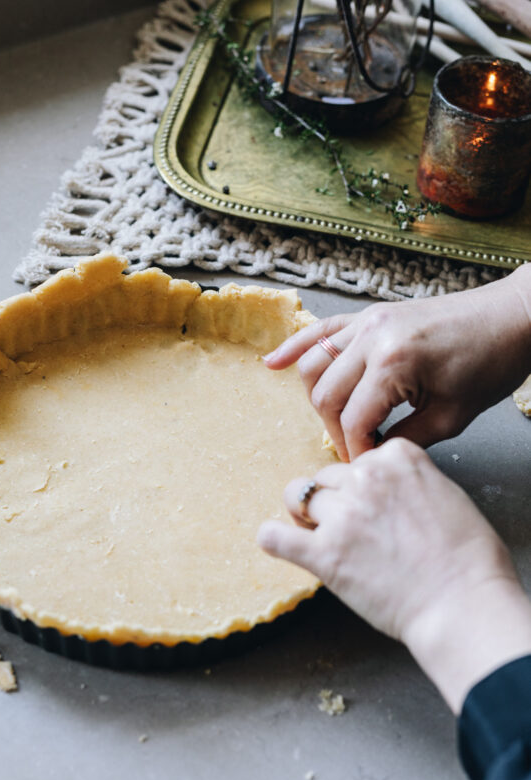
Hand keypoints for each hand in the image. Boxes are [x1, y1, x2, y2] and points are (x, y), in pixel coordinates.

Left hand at [257, 439, 530, 711]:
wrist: (464, 606)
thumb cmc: (469, 561)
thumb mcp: (448, 496)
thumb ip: (411, 482)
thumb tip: (389, 489)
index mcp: (398, 459)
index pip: (361, 459)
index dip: (363, 484)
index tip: (373, 504)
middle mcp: (366, 480)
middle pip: (328, 477)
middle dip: (335, 500)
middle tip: (350, 529)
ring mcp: (342, 516)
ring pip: (299, 497)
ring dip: (306, 516)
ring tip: (318, 536)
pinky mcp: (324, 554)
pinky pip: (275, 537)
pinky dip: (274, 539)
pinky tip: (278, 543)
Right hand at [263, 264, 530, 460]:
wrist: (511, 318)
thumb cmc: (490, 365)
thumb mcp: (452, 416)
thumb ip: (405, 439)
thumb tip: (372, 457)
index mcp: (395, 363)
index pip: (354, 421)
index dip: (356, 451)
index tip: (366, 466)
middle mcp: (373, 337)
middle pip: (325, 395)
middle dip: (336, 430)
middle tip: (356, 448)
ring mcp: (368, 320)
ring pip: (315, 364)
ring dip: (319, 398)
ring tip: (337, 421)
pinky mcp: (370, 313)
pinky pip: (322, 329)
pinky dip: (296, 346)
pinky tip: (272, 364)